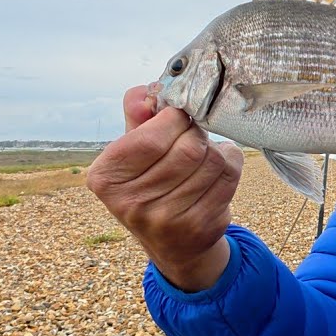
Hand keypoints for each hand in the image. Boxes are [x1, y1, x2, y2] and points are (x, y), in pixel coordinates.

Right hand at [86, 85, 243, 291]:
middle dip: (196, 133)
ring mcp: (168, 220)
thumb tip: (146, 92)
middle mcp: (132, 204)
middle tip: (192, 135)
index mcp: (106, 178)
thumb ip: (137, 116)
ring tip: (202, 155)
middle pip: (188, 148)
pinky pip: (230, 175)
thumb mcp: (132, 149)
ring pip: (213, 159)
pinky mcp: (200, 227)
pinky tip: (215, 170)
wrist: (172, 243)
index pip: (151, 138)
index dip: (173, 119)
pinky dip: (230, 163)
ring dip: (215, 149)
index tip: (176, 117)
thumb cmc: (150, 182)